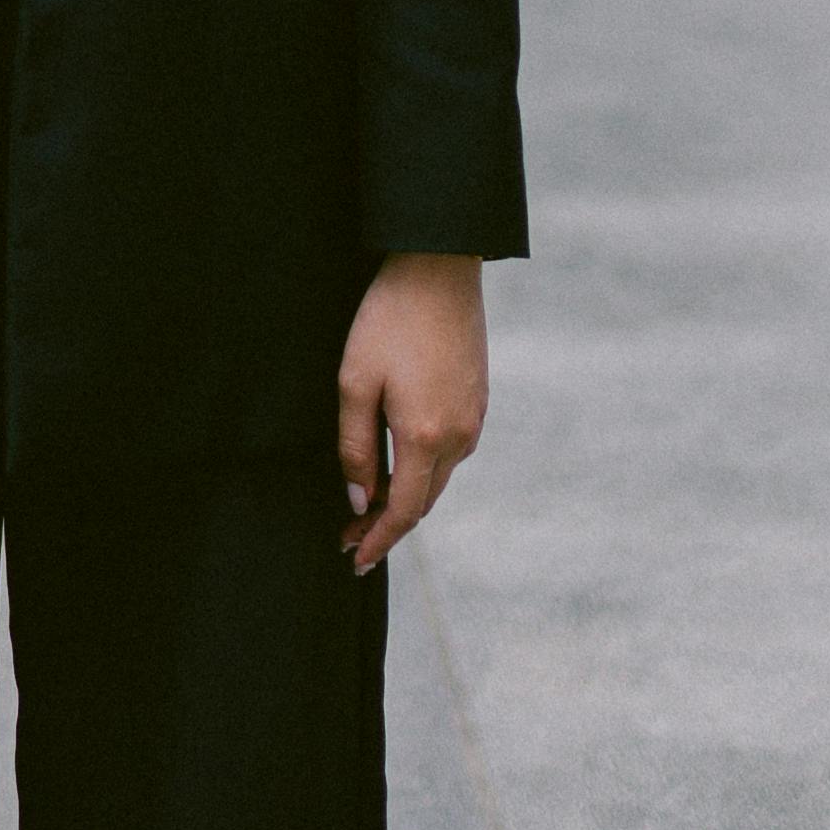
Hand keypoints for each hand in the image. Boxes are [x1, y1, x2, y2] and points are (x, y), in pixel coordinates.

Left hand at [336, 254, 487, 578]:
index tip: (355, 562)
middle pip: (424, 501)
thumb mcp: (355, 383)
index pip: (403, 511)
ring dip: (407, 498)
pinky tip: (401, 465)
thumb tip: (360, 501)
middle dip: (387, 526)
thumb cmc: (388, 320)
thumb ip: (355, 448)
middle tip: (350, 539)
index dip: (377, 541)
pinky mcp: (479, 401)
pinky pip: (452, 452)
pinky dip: (425, 471)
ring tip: (369, 506)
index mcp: (425, 436)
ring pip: (439, 478)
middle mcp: (459, 437)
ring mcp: (475, 419)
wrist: (440, 267)